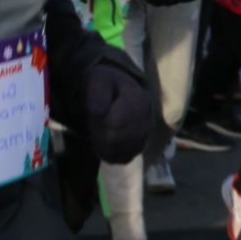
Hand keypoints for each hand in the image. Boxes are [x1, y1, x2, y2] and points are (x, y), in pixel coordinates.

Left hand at [82, 50, 154, 164]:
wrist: (117, 90)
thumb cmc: (105, 85)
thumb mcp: (97, 81)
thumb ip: (97, 94)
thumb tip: (96, 112)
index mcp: (139, 100)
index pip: (115, 123)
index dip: (98, 122)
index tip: (93, 113)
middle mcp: (148, 120)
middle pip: (116, 139)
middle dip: (99, 133)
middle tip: (93, 123)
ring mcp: (145, 135)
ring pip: (119, 151)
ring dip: (102, 144)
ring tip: (98, 131)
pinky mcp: (140, 147)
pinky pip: (122, 158)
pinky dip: (109, 153)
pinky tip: (104, 141)